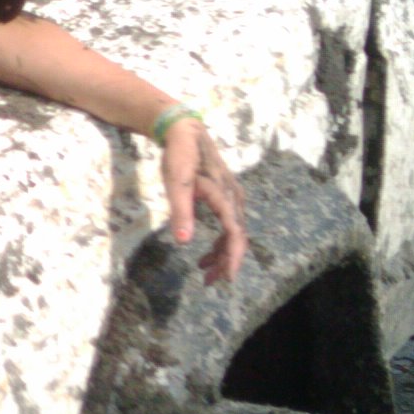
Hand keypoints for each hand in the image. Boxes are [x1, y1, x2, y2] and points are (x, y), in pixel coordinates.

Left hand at [161, 119, 246, 283]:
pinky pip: (228, 224)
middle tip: (210, 281)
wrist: (185, 132)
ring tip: (206, 272)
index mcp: (225, 197)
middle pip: (237, 237)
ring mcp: (232, 197)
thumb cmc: (180, 156)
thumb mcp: (176, 183)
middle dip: (226, 261)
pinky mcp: (225, 196)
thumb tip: (183, 241)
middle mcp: (234, 198)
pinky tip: (205, 253)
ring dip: (221, 253)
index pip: (234, 234)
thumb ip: (181, 211)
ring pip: (233, 232)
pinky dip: (219, 241)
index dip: (232, 257)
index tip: (227, 278)